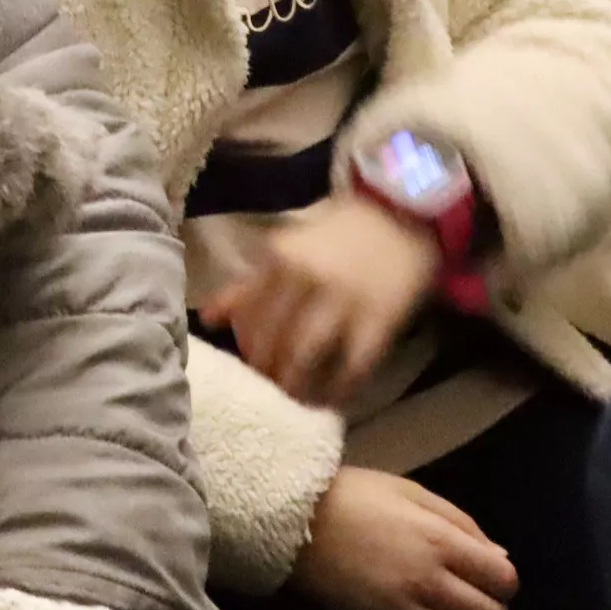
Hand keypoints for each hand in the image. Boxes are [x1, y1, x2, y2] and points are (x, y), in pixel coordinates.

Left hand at [199, 192, 442, 408]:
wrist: (402, 211)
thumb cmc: (338, 232)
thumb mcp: (288, 248)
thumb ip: (249, 283)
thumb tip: (208, 317)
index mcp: (280, 259)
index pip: (246, 315)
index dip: (245, 344)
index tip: (247, 360)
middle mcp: (307, 279)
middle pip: (272, 340)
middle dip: (266, 370)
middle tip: (268, 387)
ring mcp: (344, 301)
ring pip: (306, 356)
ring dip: (295, 385)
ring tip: (294, 397)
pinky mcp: (379, 320)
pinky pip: (353, 365)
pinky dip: (339, 387)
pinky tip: (333, 397)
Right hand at [290, 468, 517, 609]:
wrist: (296, 520)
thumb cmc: (358, 495)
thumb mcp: (414, 493)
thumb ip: (463, 525)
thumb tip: (500, 559)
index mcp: (439, 541)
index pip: (502, 580)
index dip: (504, 580)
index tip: (490, 574)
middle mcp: (426, 582)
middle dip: (492, 609)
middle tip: (476, 598)